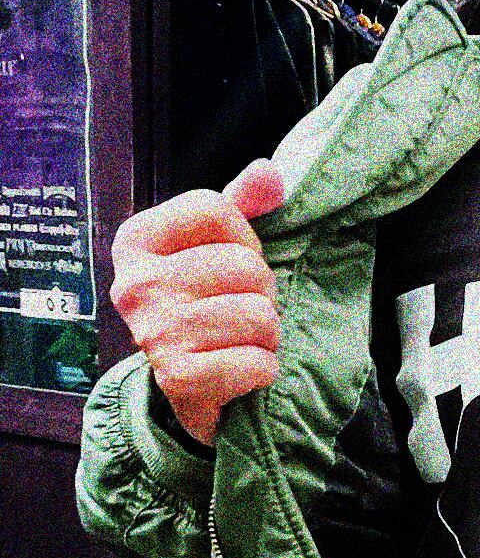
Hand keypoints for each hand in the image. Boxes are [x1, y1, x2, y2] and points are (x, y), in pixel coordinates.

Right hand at [109, 159, 285, 445]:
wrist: (188, 385)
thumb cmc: (206, 305)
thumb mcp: (218, 245)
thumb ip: (243, 203)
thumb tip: (268, 172)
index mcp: (136, 241)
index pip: (215, 208)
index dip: (243, 237)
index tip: (230, 264)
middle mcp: (133, 285)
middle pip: (244, 264)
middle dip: (262, 292)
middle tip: (239, 312)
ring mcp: (153, 333)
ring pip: (258, 314)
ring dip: (266, 334)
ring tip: (240, 341)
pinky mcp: (178, 378)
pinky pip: (258, 363)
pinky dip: (263, 370)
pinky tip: (239, 370)